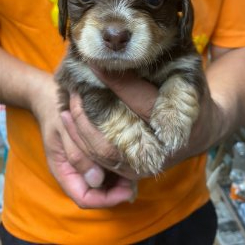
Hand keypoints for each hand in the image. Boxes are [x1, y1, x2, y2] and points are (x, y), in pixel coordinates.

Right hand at [30, 72, 134, 207]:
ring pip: (104, 183)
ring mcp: (84, 165)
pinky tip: (129, 156)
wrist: (52, 100)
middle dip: (117, 190)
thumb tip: (96, 179)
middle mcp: (74, 173)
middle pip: (97, 193)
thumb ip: (77, 154)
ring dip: (120, 179)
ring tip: (136, 167)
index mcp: (64, 172)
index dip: (107, 199)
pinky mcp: (92, 156)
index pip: (85, 198)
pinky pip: (106, 168)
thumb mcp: (64, 131)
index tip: (128, 190)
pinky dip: (118, 166)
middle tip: (137, 177)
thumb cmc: (58, 114)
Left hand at [64, 67, 220, 178]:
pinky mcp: (131, 171)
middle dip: (88, 112)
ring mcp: (144, 166)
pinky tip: (70, 120)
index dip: (116, 81)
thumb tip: (130, 50)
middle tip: (74, 88)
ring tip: (67, 103)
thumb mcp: (188, 77)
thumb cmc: (195, 97)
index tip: (94, 62)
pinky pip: (100, 160)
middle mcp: (159, 152)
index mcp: (177, 124)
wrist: (202, 131)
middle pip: (114, 136)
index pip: (140, 102)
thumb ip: (168, 66)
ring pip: (101, 153)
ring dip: (79, 128)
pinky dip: (81, 141)